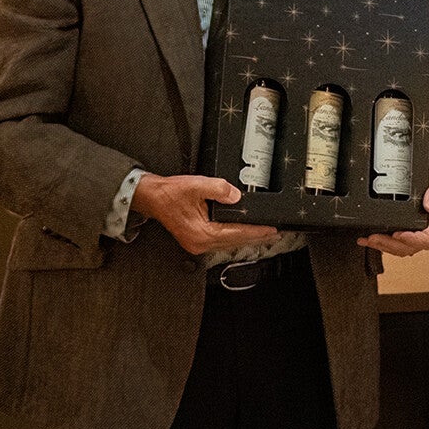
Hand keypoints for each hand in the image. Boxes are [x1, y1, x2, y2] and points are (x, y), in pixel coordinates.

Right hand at [131, 173, 278, 255]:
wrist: (151, 197)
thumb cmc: (169, 194)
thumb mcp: (196, 185)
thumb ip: (219, 189)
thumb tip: (236, 196)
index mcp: (201, 234)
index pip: (237, 234)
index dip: (257, 231)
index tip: (273, 230)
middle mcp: (201, 243)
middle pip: (236, 242)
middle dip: (257, 237)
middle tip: (277, 234)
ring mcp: (198, 243)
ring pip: (229, 243)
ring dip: (248, 238)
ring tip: (266, 234)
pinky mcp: (197, 239)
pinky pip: (222, 240)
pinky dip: (236, 237)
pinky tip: (244, 233)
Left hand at [359, 169, 428, 255]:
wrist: (426, 185)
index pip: (427, 239)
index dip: (411, 240)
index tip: (397, 234)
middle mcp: (427, 233)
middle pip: (410, 248)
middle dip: (389, 244)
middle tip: (374, 237)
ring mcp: (415, 236)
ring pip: (399, 249)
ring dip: (382, 246)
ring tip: (368, 239)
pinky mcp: (404, 236)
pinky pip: (393, 245)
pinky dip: (380, 243)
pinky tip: (367, 239)